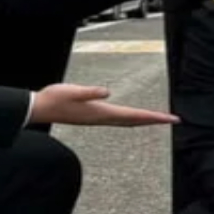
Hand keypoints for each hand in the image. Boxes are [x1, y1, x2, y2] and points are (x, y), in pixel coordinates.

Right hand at [31, 83, 177, 126]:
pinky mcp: (93, 116)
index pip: (133, 116)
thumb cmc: (55, 98)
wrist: (39, 108)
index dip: (153, 117)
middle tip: (173, 119)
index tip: (170, 118)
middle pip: (134, 121)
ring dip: (143, 120)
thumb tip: (107, 92)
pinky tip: (131, 116)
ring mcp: (98, 118)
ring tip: (158, 119)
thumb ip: (90, 92)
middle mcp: (103, 118)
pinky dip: (130, 118)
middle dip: (154, 120)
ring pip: (127, 122)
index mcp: (102, 112)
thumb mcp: (73, 91)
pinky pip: (118, 119)